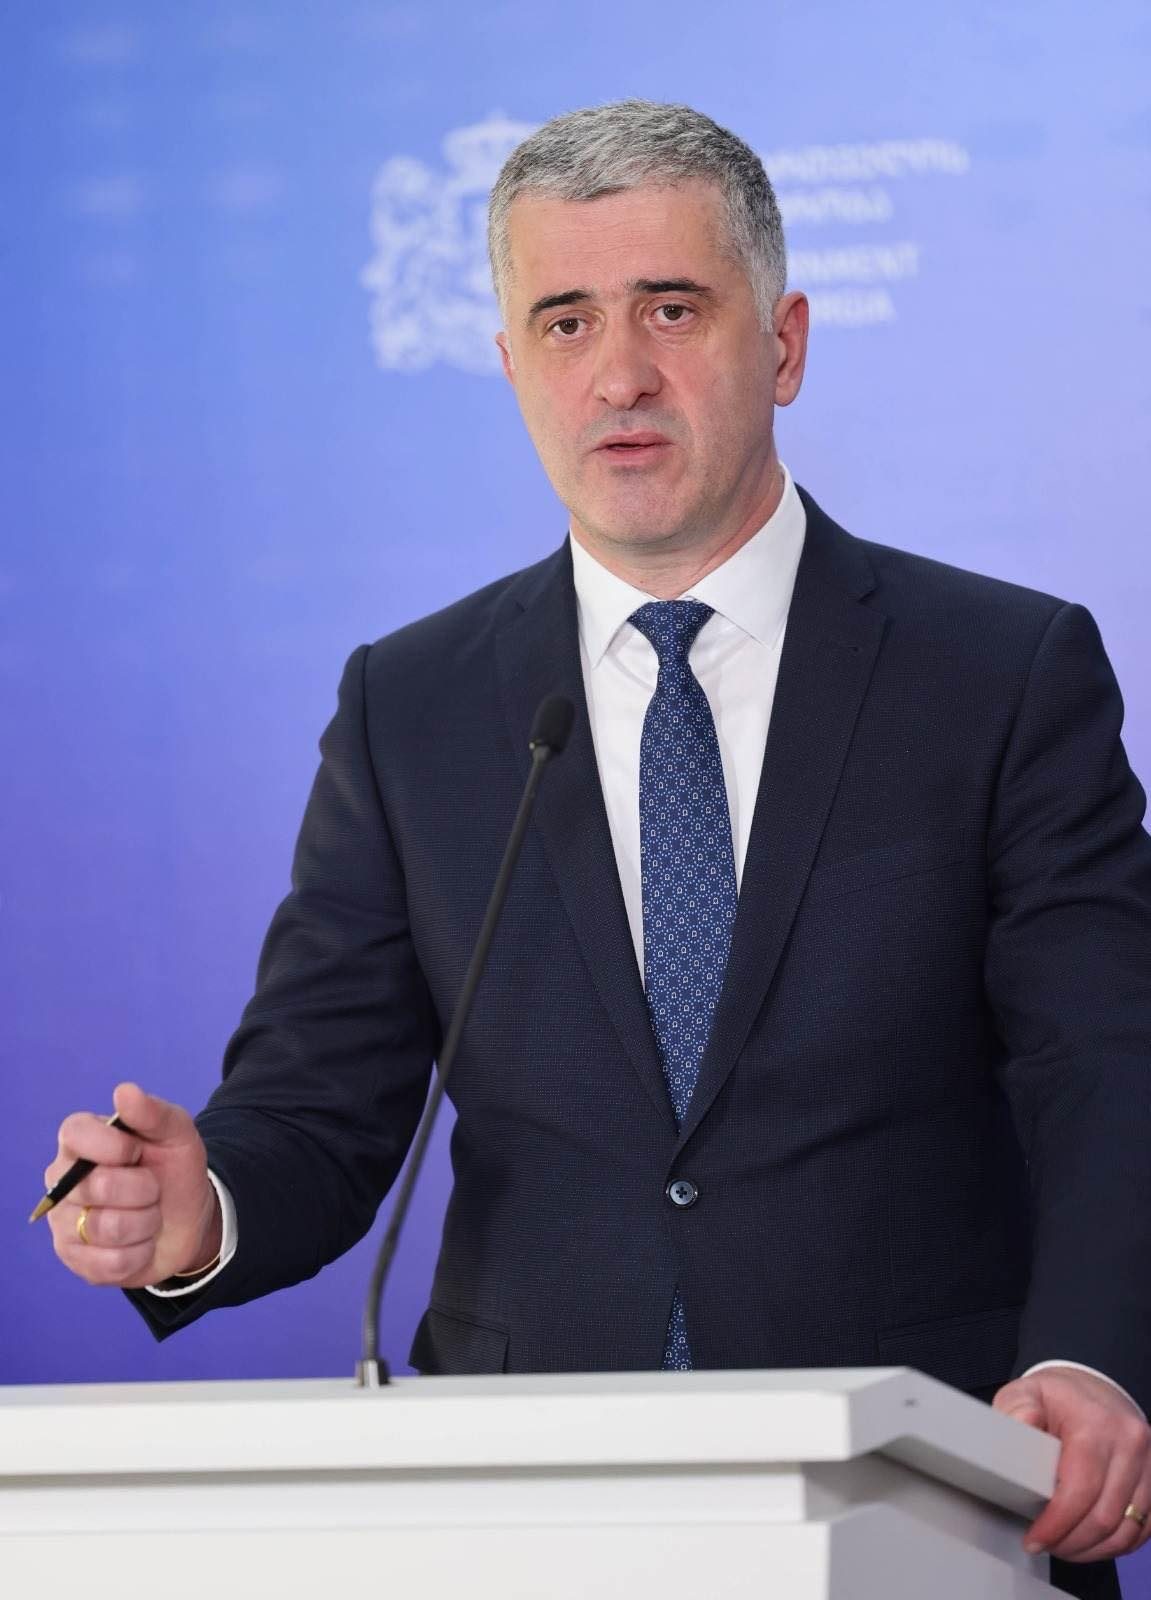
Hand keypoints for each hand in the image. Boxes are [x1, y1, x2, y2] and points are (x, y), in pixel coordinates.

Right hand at [44, 1081, 220, 1288]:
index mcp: (81, 1141)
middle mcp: (63, 1181)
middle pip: (97, 1187)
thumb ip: (154, 1112)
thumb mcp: (177, 1135)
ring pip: (105, 1228)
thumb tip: (124, 1092)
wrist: (188, 1219)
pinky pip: (108, 1263)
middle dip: (144, 1190)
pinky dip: (139, 1253)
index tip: (138, 1152)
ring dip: (145, 1223)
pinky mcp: (76, 1260)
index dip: (113, 1145)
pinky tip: (142, 1243)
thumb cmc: (174, 1169)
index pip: (75, 1133)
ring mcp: (64, 1223)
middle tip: (153, 1189)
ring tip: (149, 1216)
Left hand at [993, 1367, 1150, 1562]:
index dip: (1056, 1523)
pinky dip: (1116, 1544)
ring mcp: (1149, 1464)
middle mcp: (1131, 1444)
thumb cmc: (1057, 1399)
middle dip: (1071, 1541)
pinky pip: (1143, 1528)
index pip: (1080, 1489)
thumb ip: (1017, 1410)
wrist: (1092, 1391)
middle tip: (1045, 1545)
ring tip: (1063, 1547)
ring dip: (1093, 1548)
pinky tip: (1090, 1543)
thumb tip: (1022, 1425)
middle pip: (1105, 1516)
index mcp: (1097, 1423)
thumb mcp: (1026, 1394)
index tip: (1034, 1538)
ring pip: (1126, 1529)